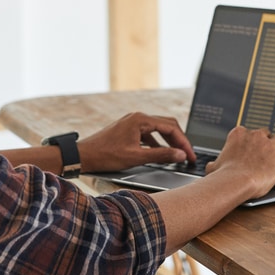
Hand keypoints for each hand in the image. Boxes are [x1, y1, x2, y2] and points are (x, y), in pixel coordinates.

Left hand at [77, 112, 196, 172]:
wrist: (83, 155)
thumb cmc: (106, 155)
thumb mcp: (136, 157)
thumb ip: (161, 155)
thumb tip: (181, 155)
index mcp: (141, 120)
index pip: (171, 128)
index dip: (184, 142)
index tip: (190, 156)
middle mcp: (138, 117)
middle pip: (167, 125)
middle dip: (179, 140)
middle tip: (189, 155)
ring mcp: (132, 122)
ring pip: (158, 129)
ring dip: (169, 142)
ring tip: (178, 155)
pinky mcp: (128, 129)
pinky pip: (148, 134)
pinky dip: (157, 143)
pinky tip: (160, 154)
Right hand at [205, 126, 274, 199]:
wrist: (235, 181)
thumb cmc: (224, 175)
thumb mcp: (213, 167)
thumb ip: (214, 164)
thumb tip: (210, 167)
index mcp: (239, 134)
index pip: (248, 132)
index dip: (250, 141)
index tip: (250, 149)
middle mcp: (256, 136)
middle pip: (266, 133)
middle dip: (266, 141)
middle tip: (264, 153)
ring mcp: (269, 146)